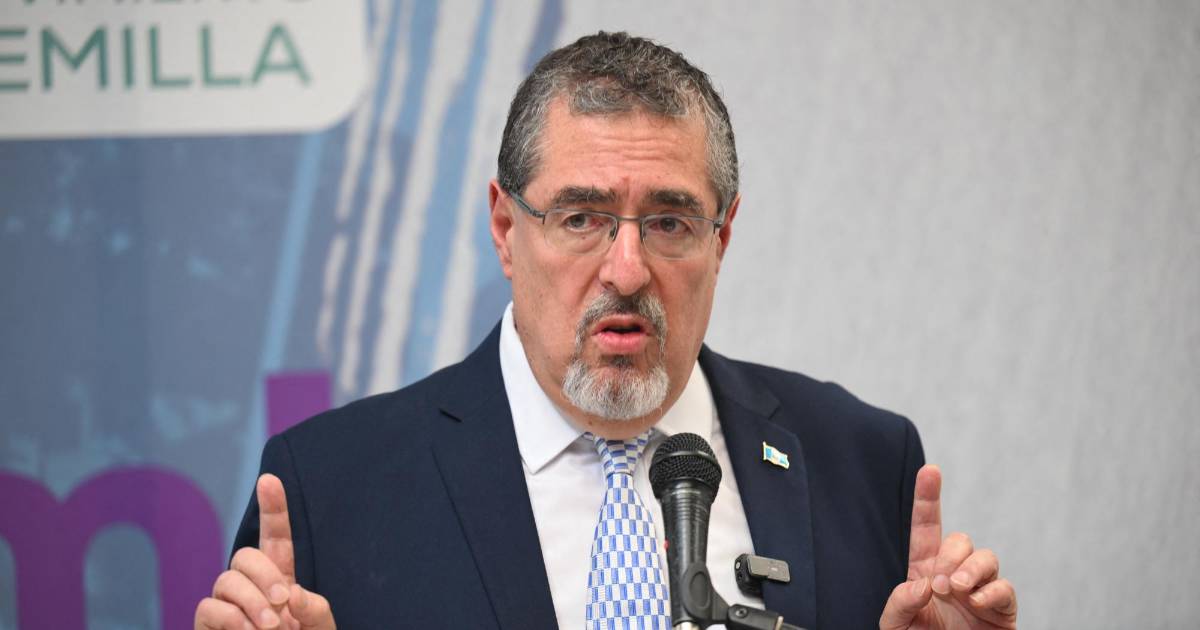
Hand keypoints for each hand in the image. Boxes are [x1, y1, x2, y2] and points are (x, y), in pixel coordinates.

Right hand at [195, 474, 336, 629]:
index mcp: (283, 577)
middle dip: (265, 576)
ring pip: (226, 580)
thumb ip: (315, 610)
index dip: (273, 507)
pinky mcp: (208, 624)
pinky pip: (210, 607)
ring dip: (252, 603)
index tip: (270, 479)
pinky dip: (233, 619)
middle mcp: (250, 585)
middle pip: (245, 555)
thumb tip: (292, 594)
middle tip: (284, 604)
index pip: (276, 536)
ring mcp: (226, 603)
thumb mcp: (320, 629)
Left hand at [879, 465, 1016, 629]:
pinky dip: (992, 592)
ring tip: (958, 589)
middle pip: (960, 541)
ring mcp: (980, 591)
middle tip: (941, 584)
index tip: (930, 470)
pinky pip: (1005, 588)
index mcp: (925, 572)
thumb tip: (923, 584)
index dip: (928, 498)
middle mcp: (954, 576)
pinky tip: (977, 602)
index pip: (927, 528)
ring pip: (986, 557)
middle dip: (951, 556)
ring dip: (972, 569)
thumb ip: (900, 603)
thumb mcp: (895, 626)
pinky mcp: (1001, 611)